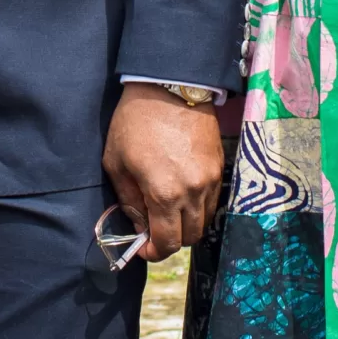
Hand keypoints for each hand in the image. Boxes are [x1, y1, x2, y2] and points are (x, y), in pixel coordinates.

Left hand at [102, 83, 225, 262]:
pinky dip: (198, 207)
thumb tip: (138, 226)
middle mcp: (193, 192)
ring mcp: (211, 180)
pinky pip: (213, 201)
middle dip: (171, 241)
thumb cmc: (135, 122)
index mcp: (164, 194)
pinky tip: (181, 194)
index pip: (167, 242)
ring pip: (204, 221)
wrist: (169, 86)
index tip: (143, 249)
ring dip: (186, 224)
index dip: (154, 252)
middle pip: (189, 238)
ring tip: (166, 211)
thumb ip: (128, 200)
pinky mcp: (220, 168)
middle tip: (153, 230)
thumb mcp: (117, 162)